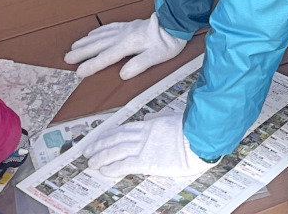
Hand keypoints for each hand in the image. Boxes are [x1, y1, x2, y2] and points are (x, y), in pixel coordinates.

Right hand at [64, 16, 187, 79]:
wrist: (176, 21)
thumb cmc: (168, 42)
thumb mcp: (157, 57)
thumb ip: (139, 64)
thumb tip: (123, 74)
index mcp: (128, 44)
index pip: (106, 57)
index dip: (91, 65)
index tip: (78, 72)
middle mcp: (123, 35)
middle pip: (98, 45)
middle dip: (81, 52)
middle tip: (66, 58)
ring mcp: (125, 29)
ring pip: (101, 35)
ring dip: (86, 41)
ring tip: (73, 46)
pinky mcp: (130, 26)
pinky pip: (109, 27)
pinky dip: (98, 31)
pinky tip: (93, 33)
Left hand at [86, 107, 208, 180]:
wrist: (200, 136)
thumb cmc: (191, 128)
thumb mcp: (172, 118)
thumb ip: (159, 119)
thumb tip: (150, 118)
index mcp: (150, 125)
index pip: (123, 130)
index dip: (108, 134)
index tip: (99, 138)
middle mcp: (143, 135)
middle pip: (115, 140)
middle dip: (99, 145)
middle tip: (87, 151)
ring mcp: (144, 148)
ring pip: (115, 151)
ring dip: (101, 157)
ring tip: (91, 163)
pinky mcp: (147, 161)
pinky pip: (125, 164)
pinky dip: (112, 168)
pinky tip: (104, 171)